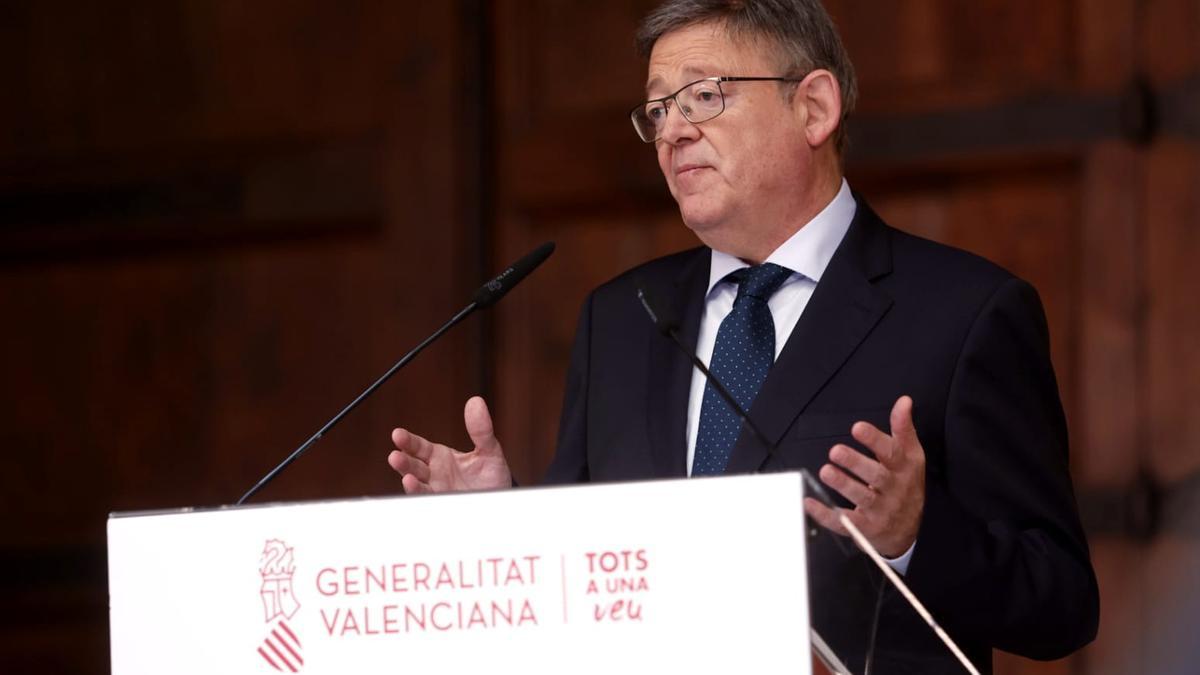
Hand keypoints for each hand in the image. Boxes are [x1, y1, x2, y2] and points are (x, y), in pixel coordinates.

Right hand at [387, 396, 512, 493]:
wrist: (502, 499)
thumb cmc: (491, 475)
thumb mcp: (489, 450)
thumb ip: (481, 430)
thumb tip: (476, 402)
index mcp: (440, 457)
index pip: (418, 447)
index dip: (407, 441)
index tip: (397, 434)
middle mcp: (434, 474)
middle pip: (413, 467)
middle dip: (403, 462)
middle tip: (395, 456)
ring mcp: (438, 491)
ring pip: (418, 486)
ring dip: (411, 483)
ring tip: (407, 478)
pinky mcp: (444, 504)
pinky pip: (431, 500)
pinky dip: (424, 497)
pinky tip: (422, 492)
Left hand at [803, 395, 924, 557]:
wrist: (910, 531)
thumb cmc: (905, 485)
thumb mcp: (910, 456)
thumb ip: (903, 429)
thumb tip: (904, 401)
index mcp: (904, 469)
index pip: (892, 452)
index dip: (875, 440)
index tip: (857, 428)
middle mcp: (894, 490)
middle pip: (876, 476)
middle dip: (856, 463)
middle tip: (835, 451)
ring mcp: (880, 511)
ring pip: (862, 498)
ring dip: (843, 485)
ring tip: (826, 471)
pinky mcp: (865, 528)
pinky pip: (845, 523)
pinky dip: (826, 515)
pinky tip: (810, 502)